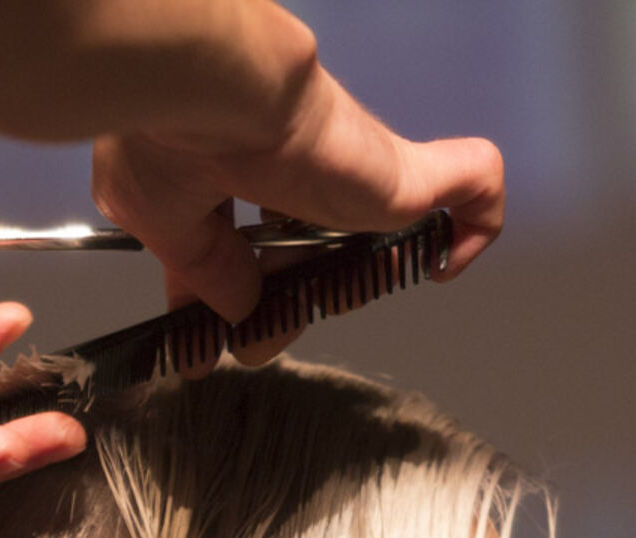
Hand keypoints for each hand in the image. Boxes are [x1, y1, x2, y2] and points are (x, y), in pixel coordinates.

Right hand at [92, 62, 503, 324]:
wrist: (208, 89)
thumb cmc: (165, 137)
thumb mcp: (158, 222)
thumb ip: (203, 273)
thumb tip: (235, 314)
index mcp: (230, 173)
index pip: (246, 245)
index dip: (234, 301)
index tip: (208, 351)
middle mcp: (296, 172)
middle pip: (314, 249)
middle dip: (292, 303)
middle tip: (263, 342)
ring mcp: (352, 176)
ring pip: (382, 235)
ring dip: (362, 282)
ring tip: (325, 309)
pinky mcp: (402, 179)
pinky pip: (474, 189)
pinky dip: (477, 223)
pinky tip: (453, 260)